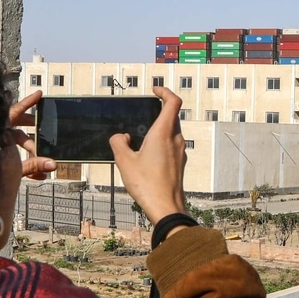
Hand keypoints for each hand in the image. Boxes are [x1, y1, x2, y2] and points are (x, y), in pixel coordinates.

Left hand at [9, 90, 56, 179]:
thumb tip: (54, 165)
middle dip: (34, 129)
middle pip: (18, 127)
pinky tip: (38, 176)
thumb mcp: (14, 169)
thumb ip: (34, 165)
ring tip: (44, 160)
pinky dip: (26, 165)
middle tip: (46, 127)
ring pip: (18, 143)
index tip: (39, 94)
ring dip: (32, 151)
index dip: (27, 102)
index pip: (14, 112)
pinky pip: (15, 159)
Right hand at [110, 87, 187, 223]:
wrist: (166, 207)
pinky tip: (147, 155)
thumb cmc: (147, 184)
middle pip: (172, 116)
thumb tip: (121, 137)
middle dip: (158, 111)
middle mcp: (176, 139)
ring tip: (140, 138)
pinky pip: (171, 145)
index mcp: (164, 133)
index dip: (165, 91)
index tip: (154, 90)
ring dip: (158, 129)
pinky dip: (160, 142)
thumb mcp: (124, 161)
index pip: (173, 102)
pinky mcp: (180, 163)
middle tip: (144, 112)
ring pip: (171, 132)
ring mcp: (180, 152)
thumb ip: (118, 142)